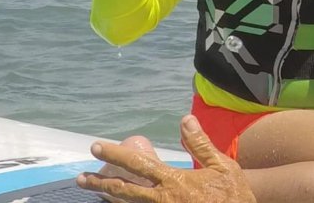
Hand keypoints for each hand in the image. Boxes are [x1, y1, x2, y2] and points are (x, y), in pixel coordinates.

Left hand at [77, 115, 255, 202]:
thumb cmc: (233, 195)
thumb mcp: (222, 166)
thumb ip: (200, 144)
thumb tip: (185, 119)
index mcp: (174, 181)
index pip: (138, 164)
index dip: (115, 154)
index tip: (97, 146)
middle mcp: (162, 199)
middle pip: (123, 190)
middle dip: (99, 182)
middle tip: (80, 176)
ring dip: (107, 196)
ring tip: (91, 187)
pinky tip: (116, 201)